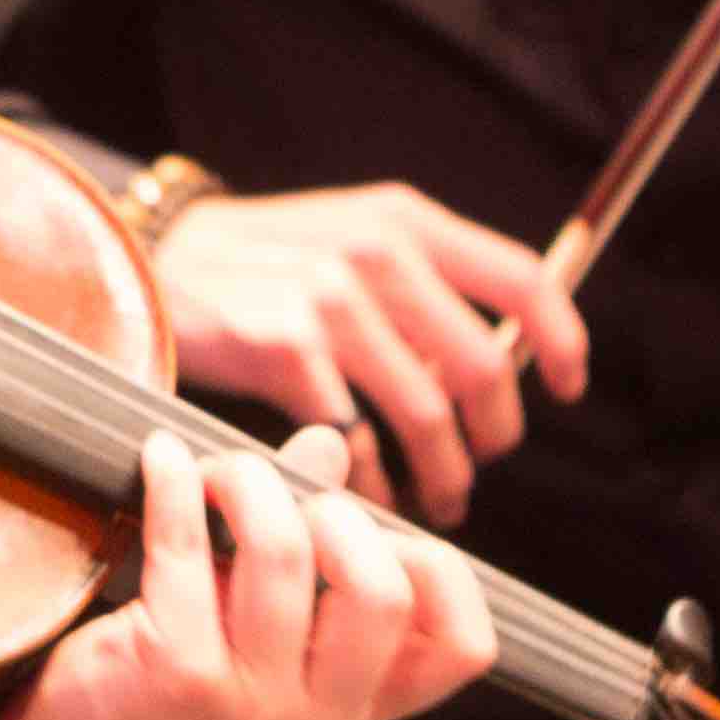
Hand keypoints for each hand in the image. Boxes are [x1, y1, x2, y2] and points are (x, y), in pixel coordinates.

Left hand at [0, 428, 499, 719]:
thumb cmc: (168, 692)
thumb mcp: (254, 636)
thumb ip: (304, 548)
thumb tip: (328, 444)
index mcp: (353, 712)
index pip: (461, 650)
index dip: (438, 570)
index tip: (373, 528)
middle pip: (383, 593)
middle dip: (336, 514)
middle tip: (279, 499)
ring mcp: (251, 705)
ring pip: (285, 554)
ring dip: (245, 482)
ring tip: (213, 474)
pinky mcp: (179, 678)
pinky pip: (189, 548)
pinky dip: (176, 484)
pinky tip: (162, 462)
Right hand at [152, 182, 590, 522]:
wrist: (151, 261)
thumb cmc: (259, 262)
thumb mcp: (348, 236)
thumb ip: (420, 280)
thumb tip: (498, 355)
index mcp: (405, 219)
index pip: (522, 280)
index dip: (560, 339)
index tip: (567, 386)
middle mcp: (376, 252)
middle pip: (482, 366)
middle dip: (493, 434)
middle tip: (479, 465)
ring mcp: (330, 300)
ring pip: (426, 415)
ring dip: (442, 474)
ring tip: (436, 499)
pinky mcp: (284, 349)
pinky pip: (354, 440)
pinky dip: (369, 483)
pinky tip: (364, 494)